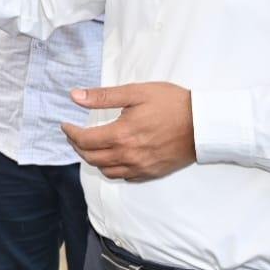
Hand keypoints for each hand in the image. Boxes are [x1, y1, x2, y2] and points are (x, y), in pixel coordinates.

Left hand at [60, 83, 196, 181]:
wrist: (204, 124)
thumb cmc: (172, 103)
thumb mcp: (136, 92)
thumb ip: (103, 96)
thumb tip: (75, 96)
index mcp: (121, 135)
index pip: (84, 140)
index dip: (70, 133)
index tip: (65, 125)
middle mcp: (128, 156)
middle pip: (91, 158)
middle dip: (77, 146)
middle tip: (73, 134)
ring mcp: (140, 167)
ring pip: (106, 170)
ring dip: (93, 159)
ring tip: (90, 145)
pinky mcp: (151, 173)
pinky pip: (123, 176)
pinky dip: (112, 168)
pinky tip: (112, 157)